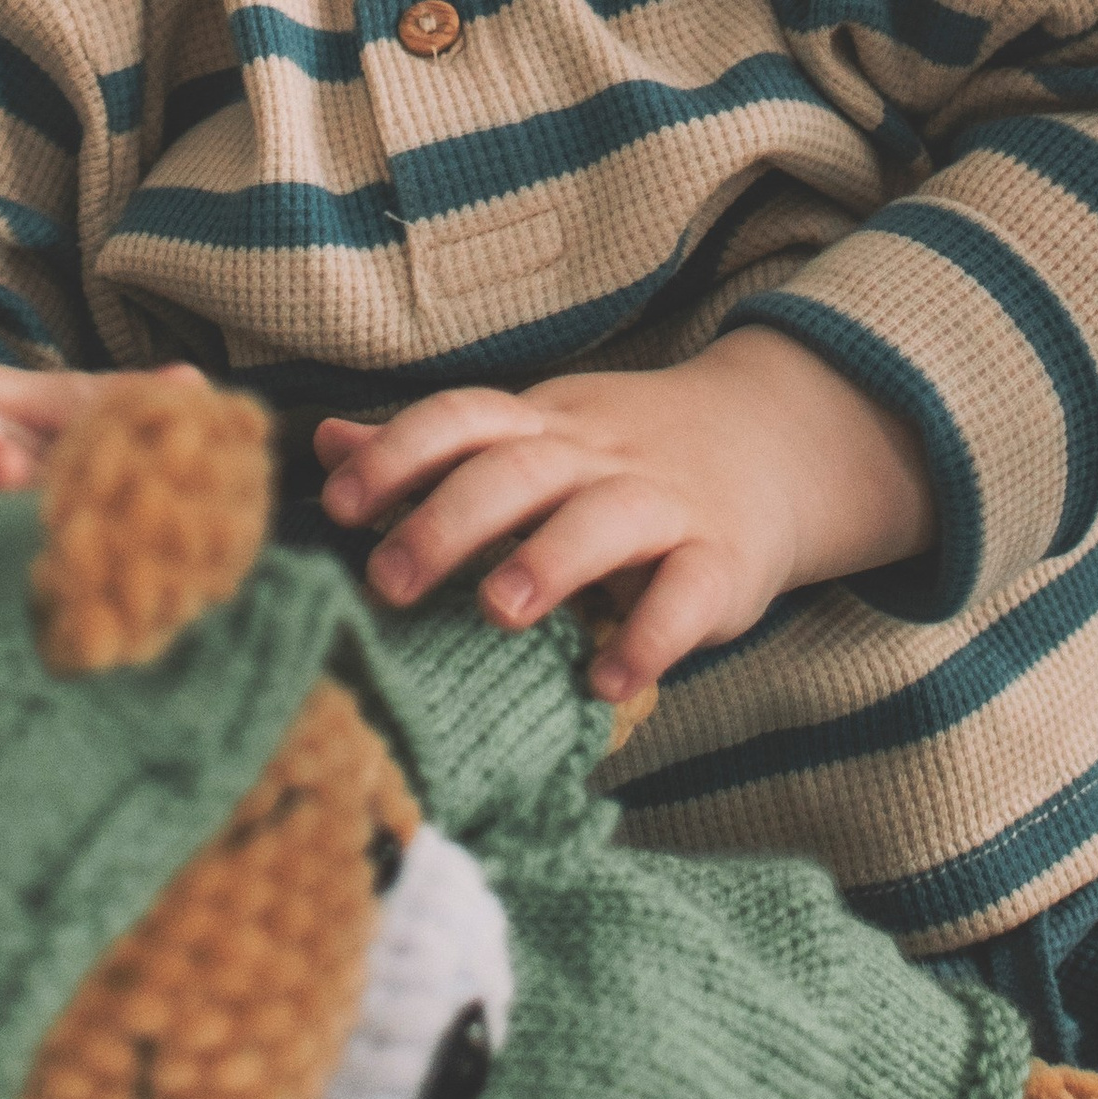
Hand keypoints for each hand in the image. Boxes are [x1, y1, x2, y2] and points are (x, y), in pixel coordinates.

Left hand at [315, 326, 931, 699]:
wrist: (771, 443)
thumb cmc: (614, 459)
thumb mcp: (529, 440)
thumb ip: (433, 451)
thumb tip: (326, 440)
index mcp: (540, 427)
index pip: (462, 419)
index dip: (398, 453)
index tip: (339, 504)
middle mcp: (597, 457)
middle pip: (518, 471)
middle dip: (449, 520)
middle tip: (388, 581)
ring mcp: (662, 504)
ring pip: (604, 519)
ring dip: (548, 561)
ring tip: (496, 613)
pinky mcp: (721, 561)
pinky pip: (687, 593)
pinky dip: (650, 635)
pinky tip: (607, 679)